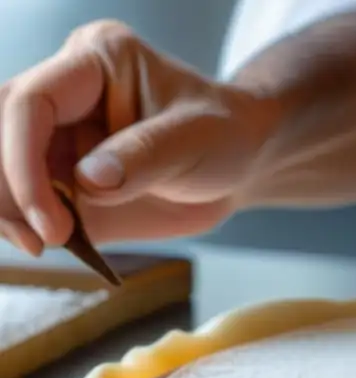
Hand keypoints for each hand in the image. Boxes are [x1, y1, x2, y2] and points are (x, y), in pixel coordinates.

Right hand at [0, 21, 274, 254]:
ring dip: (6, 208)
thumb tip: (88, 182)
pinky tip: (49, 245)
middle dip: (7, 187)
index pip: (31, 103)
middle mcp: (65, 93)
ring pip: (1, 165)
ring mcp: (58, 134)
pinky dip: (23, 223)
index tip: (50, 219)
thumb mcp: (198, 140)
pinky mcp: (62, 174)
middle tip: (38, 238)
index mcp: (94, 61)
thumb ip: (144, 157)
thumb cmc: (225, 135)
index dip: (23, 161)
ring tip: (41, 245)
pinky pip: (23, 197)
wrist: (239, 163)